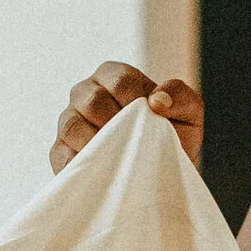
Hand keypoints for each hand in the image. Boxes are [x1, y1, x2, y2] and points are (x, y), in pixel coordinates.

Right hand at [50, 62, 203, 172]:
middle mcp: (87, 93)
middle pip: (91, 99)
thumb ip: (181, 96)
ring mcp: (70, 121)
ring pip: (72, 124)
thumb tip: (156, 100)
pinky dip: (83, 164)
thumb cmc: (173, 136)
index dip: (136, 100)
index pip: (118, 79)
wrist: (161, 174)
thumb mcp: (189, 113)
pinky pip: (62, 154)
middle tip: (136, 143)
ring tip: (120, 159)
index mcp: (115, 76)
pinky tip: (103, 172)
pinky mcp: (60, 151)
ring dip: (98, 144)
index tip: (152, 120)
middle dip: (116, 123)